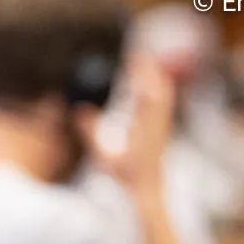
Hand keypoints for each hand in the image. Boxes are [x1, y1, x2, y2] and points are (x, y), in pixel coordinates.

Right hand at [83, 58, 175, 192]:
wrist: (148, 189)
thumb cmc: (125, 176)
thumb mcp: (104, 157)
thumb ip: (90, 133)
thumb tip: (77, 111)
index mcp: (144, 129)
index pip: (145, 94)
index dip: (140, 74)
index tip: (131, 59)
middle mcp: (157, 124)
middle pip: (159, 88)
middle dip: (149, 70)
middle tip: (135, 54)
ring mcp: (163, 125)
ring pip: (165, 94)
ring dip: (155, 76)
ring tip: (144, 63)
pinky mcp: (164, 128)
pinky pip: (165, 102)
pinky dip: (160, 87)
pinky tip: (153, 82)